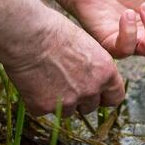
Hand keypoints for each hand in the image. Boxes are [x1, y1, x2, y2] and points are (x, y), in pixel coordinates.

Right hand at [4, 11, 124, 116]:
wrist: (28, 34)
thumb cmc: (57, 32)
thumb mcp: (90, 47)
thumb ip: (97, 68)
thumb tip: (96, 80)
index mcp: (106, 73)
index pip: (116, 97)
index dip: (106, 97)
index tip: (99, 95)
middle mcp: (91, 90)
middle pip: (91, 106)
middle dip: (81, 99)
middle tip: (66, 83)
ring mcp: (68, 101)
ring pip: (68, 111)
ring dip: (61, 101)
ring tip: (48, 79)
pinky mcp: (44, 106)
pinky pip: (43, 110)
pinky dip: (38, 101)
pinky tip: (33, 82)